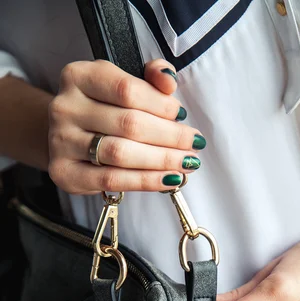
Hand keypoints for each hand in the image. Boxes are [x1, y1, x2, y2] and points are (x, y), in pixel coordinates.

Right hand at [48, 59, 204, 193]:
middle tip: (194, 144)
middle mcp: (65, 108)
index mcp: (78, 76)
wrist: (67, 137)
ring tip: (187, 163)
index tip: (182, 116)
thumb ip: (150, 77)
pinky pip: (113, 180)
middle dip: (169, 137)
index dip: (161, 105)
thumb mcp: (123, 84)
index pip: (127, 90)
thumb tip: (169, 81)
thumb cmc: (103, 109)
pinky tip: (169, 179)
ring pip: (122, 154)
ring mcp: (61, 142)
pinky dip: (146, 181)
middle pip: (128, 124)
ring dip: (162, 160)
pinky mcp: (65, 173)